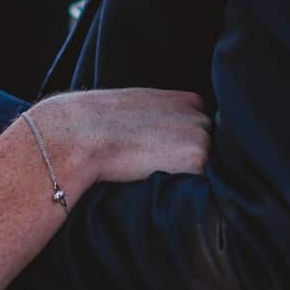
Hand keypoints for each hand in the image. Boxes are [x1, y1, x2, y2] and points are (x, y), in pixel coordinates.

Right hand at [25, 88, 208, 194]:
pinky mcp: (196, 160)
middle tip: (153, 162)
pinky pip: (201, 186)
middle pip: (209, 150)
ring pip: (206, 168)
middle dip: (188, 160)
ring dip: (187, 175)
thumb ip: (165, 118)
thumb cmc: (98, 121)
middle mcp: (201, 115)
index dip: (183, 146)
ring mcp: (201, 137)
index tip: (160, 151)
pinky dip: (183, 189)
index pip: (202, 131)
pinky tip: (156, 179)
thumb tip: (171, 139)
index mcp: (188, 100)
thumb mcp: (139, 105)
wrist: (81, 133)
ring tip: (151, 170)